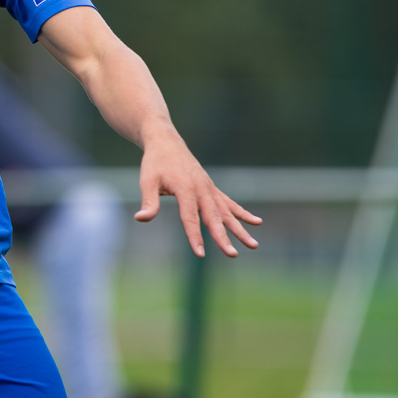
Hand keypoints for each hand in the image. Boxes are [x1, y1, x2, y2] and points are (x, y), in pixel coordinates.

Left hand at [134, 132, 261, 257]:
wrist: (166, 142)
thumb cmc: (154, 163)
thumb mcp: (147, 180)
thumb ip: (148, 201)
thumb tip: (140, 219)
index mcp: (185, 188)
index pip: (190, 218)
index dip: (195, 236)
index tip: (200, 254)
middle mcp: (201, 189)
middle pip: (213, 217)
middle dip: (223, 237)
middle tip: (232, 255)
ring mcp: (209, 188)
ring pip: (226, 212)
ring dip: (240, 229)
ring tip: (254, 245)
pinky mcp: (211, 187)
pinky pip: (229, 202)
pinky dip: (241, 213)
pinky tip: (256, 222)